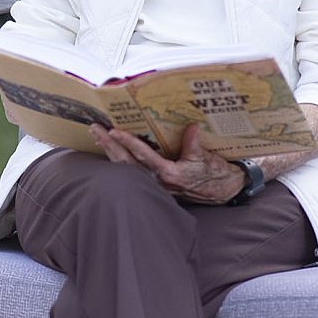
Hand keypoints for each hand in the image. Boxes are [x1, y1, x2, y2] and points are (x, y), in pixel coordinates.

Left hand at [90, 123, 245, 204]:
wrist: (222, 191)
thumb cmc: (214, 174)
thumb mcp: (206, 158)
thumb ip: (194, 143)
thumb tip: (191, 127)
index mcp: (169, 174)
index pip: (143, 155)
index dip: (128, 142)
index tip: (114, 131)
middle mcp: (158, 181)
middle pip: (127, 163)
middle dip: (109, 146)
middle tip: (95, 129)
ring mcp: (154, 184)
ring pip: (126, 169)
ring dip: (110, 152)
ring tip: (97, 137)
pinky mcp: (155, 185)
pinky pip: (132, 172)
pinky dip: (119, 161)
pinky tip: (110, 152)